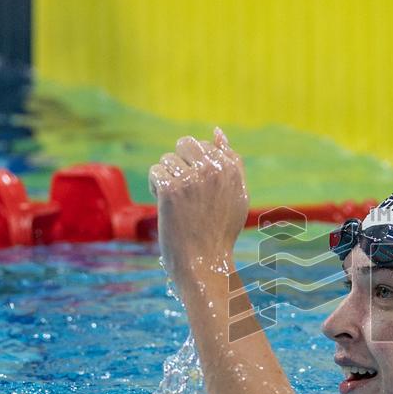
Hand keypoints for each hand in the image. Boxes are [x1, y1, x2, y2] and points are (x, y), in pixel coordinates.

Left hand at [149, 127, 248, 283]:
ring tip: (178, 203)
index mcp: (232, 168)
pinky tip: (166, 206)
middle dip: (180, 164)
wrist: (205, 262)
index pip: (206, 144)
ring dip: (167, 178)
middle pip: (185, 144)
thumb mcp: (237, 194)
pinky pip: (155, 172)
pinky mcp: (171, 189)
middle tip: (186, 193)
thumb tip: (217, 131)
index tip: (201, 191)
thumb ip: (231, 161)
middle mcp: (214, 169)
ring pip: (167, 159)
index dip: (196, 166)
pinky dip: (156, 188)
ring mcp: (192, 178)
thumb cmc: (220, 231)